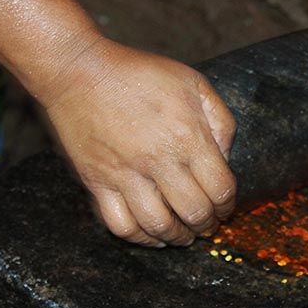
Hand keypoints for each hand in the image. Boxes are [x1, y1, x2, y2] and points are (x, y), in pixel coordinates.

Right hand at [40, 37, 236, 246]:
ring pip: (159, 225)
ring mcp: (125, 175)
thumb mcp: (194, 84)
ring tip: (184, 236)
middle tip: (208, 226)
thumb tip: (226, 159)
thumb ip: (220, 121)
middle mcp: (159, 161)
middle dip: (207, 225)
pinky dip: (140, 238)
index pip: (220, 189)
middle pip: (194, 213)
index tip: (225, 209)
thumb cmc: (141, 74)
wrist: (79, 70)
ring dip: (178, 237)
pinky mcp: (97, 183)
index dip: (227, 206)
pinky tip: (152, 235)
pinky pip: (120, 225)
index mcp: (187, 138)